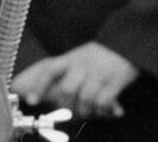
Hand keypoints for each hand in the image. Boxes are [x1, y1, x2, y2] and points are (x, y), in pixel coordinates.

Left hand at [13, 42, 137, 119]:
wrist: (126, 45)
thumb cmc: (97, 57)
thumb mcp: (76, 58)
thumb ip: (60, 73)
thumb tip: (33, 87)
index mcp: (70, 58)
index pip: (49, 70)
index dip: (38, 85)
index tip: (31, 100)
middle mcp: (83, 65)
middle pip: (67, 90)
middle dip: (67, 105)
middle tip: (72, 110)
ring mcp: (99, 73)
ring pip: (85, 98)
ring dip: (85, 110)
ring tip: (89, 111)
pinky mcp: (116, 81)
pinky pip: (104, 101)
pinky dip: (102, 110)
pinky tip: (105, 110)